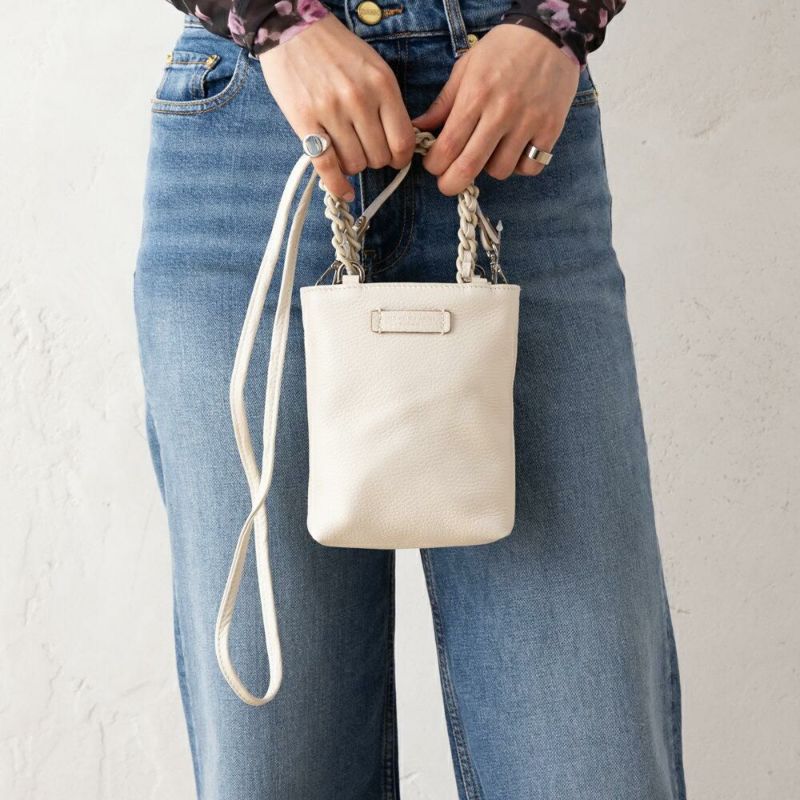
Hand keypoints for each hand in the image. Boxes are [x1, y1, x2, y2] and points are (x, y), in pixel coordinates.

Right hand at [258, 13, 416, 201]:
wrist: (291, 30)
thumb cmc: (336, 51)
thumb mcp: (373, 68)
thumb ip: (388, 104)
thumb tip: (399, 144)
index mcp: (382, 84)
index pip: (403, 141)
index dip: (401, 157)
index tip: (395, 159)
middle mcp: (359, 99)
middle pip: (379, 157)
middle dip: (375, 160)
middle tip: (366, 149)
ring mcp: (331, 111)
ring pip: (355, 164)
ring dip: (354, 166)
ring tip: (346, 151)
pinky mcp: (305, 121)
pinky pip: (326, 166)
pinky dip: (338, 185)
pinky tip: (345, 192)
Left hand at [411, 25, 580, 194]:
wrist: (552, 33)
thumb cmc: (503, 50)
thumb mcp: (466, 68)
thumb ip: (443, 104)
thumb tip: (418, 128)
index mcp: (475, 96)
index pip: (447, 147)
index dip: (434, 165)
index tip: (433, 164)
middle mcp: (501, 112)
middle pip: (469, 167)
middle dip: (451, 184)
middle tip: (449, 183)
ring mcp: (528, 122)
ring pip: (500, 171)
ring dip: (488, 169)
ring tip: (488, 152)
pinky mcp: (551, 129)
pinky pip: (530, 167)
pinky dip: (519, 167)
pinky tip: (514, 152)